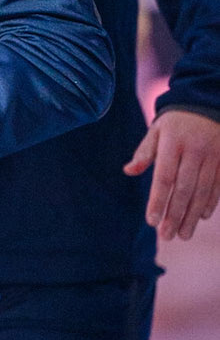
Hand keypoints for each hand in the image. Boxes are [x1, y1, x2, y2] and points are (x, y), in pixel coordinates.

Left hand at [125, 108, 219, 241]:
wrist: (207, 103)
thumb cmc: (175, 122)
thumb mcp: (156, 131)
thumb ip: (144, 152)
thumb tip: (128, 171)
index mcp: (173, 142)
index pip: (164, 177)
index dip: (158, 200)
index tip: (151, 221)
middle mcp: (195, 150)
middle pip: (184, 189)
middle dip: (176, 215)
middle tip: (167, 236)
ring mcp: (213, 155)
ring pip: (202, 191)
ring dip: (193, 216)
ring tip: (183, 234)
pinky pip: (218, 186)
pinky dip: (210, 203)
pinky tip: (202, 217)